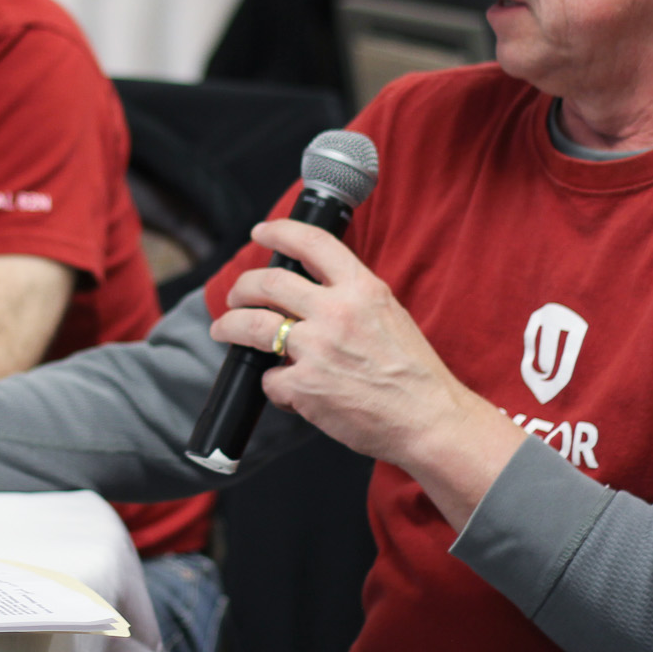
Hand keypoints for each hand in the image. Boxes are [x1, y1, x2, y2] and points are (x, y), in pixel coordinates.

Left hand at [211, 219, 516, 481]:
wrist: (428, 419)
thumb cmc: (414, 374)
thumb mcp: (388, 314)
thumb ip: (351, 297)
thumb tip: (312, 293)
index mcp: (362, 288)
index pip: (311, 242)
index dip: (278, 231)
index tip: (261, 231)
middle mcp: (336, 312)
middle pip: (267, 282)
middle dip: (242, 287)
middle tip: (236, 296)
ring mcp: (316, 349)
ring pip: (251, 325)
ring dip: (229, 326)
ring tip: (224, 330)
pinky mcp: (304, 386)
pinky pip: (270, 379)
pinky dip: (274, 385)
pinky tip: (288, 391)